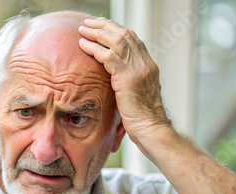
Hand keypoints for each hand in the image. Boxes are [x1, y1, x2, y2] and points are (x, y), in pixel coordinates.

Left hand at [78, 17, 171, 146]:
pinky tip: (83, 45)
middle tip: (89, 22)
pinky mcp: (127, 77)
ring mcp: (138, 69)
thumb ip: (129, 82)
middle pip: (124, 34)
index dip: (116, 30)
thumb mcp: (138, 94)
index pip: (133, 39)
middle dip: (105, 25)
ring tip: (83, 29)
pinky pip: (108, 56)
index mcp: (148, 65)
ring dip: (97, 32)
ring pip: (116, 41)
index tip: (102, 26)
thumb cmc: (143, 119)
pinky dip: (94, 48)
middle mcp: (145, 63)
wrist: (152, 129)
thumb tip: (116, 79)